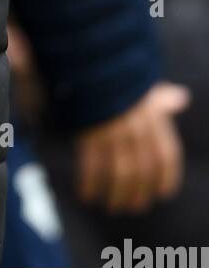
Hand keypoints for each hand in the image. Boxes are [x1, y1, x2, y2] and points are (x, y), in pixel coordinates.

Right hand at [74, 82, 189, 212]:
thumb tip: (181, 97)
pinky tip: (86, 195)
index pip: (166, 155)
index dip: (166, 177)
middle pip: (142, 170)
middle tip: (133, 207)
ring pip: (119, 173)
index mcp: (152, 117)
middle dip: (138, 193)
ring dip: (115, 195)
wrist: (88, 60)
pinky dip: (89, 183)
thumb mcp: (142, 84)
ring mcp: (113, 131)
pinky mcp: (90, 132)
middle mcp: (137, 128)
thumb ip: (161, 99)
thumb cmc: (115, 75)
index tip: (163, 194)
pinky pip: (91, 165)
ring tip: (112, 207)